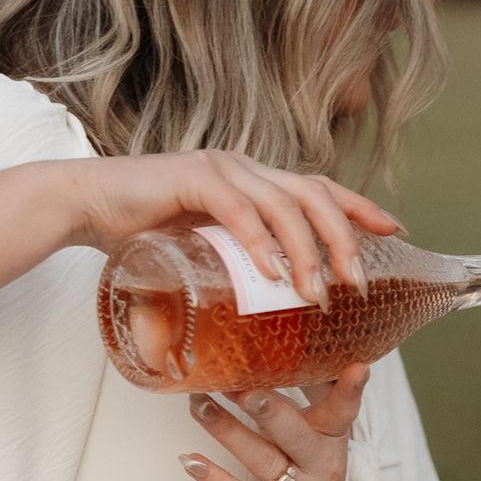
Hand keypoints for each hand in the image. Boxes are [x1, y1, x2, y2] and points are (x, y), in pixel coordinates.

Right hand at [57, 150, 401, 307]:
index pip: (319, 188)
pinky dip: (259, 240)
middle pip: (314, 196)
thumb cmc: (142, 234)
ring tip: (318, 293)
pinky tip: (272, 270)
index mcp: (255, 181)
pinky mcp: (191, 179)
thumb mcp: (204, 252)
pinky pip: (237, 208)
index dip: (360, 208)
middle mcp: (245, 168)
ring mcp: (220, 170)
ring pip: (283, 205)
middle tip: (359, 284)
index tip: (396, 231)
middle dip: (345, 239)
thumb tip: (267, 311)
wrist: (84, 206)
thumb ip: (236, 269)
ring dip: (307, 251)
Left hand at [181, 366, 371, 480]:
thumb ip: (310, 401)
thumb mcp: (319, 445)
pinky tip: (189, 460)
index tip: (357, 367)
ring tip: (197, 403)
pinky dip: (214, 478)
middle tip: (242, 387)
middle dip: (270, 409)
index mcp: (332, 440)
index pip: (342, 411)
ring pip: (262, 459)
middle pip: (297, 433)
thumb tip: (289, 347)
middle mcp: (323, 468)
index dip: (349, 391)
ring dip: (227, 430)